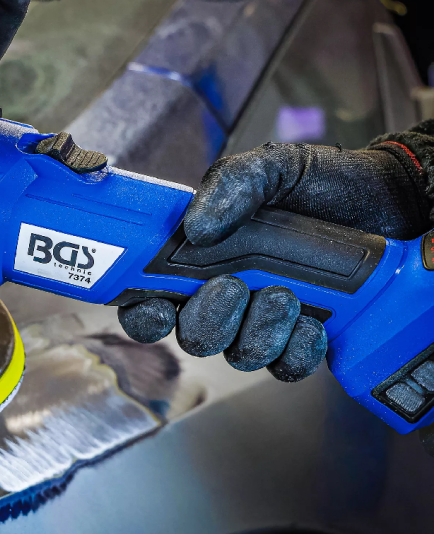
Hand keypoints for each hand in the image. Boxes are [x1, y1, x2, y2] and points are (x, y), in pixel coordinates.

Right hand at [118, 140, 430, 380]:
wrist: (392, 204)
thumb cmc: (324, 185)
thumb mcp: (272, 167)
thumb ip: (231, 184)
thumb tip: (195, 227)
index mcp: (198, 257)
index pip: (147, 296)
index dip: (141, 311)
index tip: (156, 304)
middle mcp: (223, 295)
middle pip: (189, 336)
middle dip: (205, 321)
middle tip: (232, 288)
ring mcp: (262, 321)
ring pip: (236, 355)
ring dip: (256, 332)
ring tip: (284, 296)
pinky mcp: (302, 339)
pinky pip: (285, 367)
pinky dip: (295, 349)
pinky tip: (313, 322)